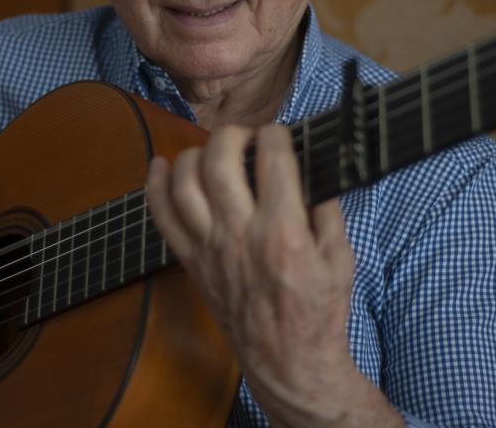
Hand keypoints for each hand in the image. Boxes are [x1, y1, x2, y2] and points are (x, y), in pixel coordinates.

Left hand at [145, 125, 402, 426]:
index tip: (280, 135)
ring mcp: (210, 249)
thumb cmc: (318, 312)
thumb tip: (311, 172)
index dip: (276, 135)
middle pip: (220, 161)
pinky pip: (162, 218)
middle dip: (232, 133)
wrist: (288, 362)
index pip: (273, 159)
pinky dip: (154, 186)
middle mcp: (241, 235)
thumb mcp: (341, 258)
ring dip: (195, 153)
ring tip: (213, 150)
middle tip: (246, 136)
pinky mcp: (192, 263)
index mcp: (284, 232)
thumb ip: (327, 210)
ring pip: (185, 183)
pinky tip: (161, 164)